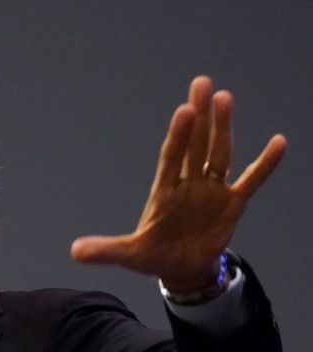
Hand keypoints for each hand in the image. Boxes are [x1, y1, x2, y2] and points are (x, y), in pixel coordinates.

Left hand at [71, 76, 285, 291]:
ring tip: (225, 97)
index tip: (184, 111)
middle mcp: (189, 185)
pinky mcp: (231, 204)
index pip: (171, 158)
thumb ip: (105, 250)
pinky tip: (278, 142)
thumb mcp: (128, 254)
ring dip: (223, 128)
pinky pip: (250, 180)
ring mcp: (211, 191)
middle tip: (202, 84)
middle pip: (195, 145)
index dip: (179, 135)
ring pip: (219, 154)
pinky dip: (265, 164)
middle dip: (200, 117)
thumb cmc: (152, 255)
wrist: (179, 268)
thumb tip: (74, 252)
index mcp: (164, 192)